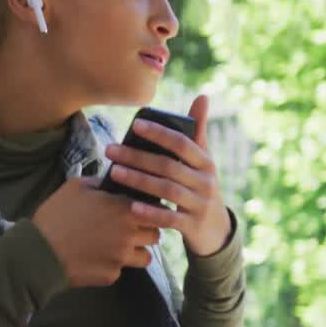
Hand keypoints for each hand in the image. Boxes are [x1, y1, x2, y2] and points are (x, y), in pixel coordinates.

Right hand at [33, 177, 161, 287]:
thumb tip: (111, 182)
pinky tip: (97, 259)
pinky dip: (113, 265)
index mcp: (123, 208)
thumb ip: (100, 182)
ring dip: (136, 252)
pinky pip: (122, 270)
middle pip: (155, 235)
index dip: (147, 211)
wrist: (39, 252)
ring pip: (146, 257)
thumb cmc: (56, 215)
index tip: (138, 212)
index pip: (154, 209)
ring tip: (119, 248)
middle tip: (130, 231)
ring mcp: (122, 257)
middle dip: (145, 232)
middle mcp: (129, 233)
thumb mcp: (75, 187)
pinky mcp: (112, 275)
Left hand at [104, 95, 232, 256]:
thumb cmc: (200, 187)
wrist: (215, 230)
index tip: (135, 125)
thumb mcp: (203, 162)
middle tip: (110, 150)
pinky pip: (169, 219)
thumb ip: (198, 132)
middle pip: (168, 166)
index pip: (182, 143)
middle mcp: (205, 182)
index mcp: (206, 162)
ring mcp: (200, 205)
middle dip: (137, 157)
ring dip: (139, 181)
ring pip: (166, 190)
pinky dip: (151, 212)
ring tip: (114, 172)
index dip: (160, 133)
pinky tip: (131, 207)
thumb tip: (202, 96)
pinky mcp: (192, 226)